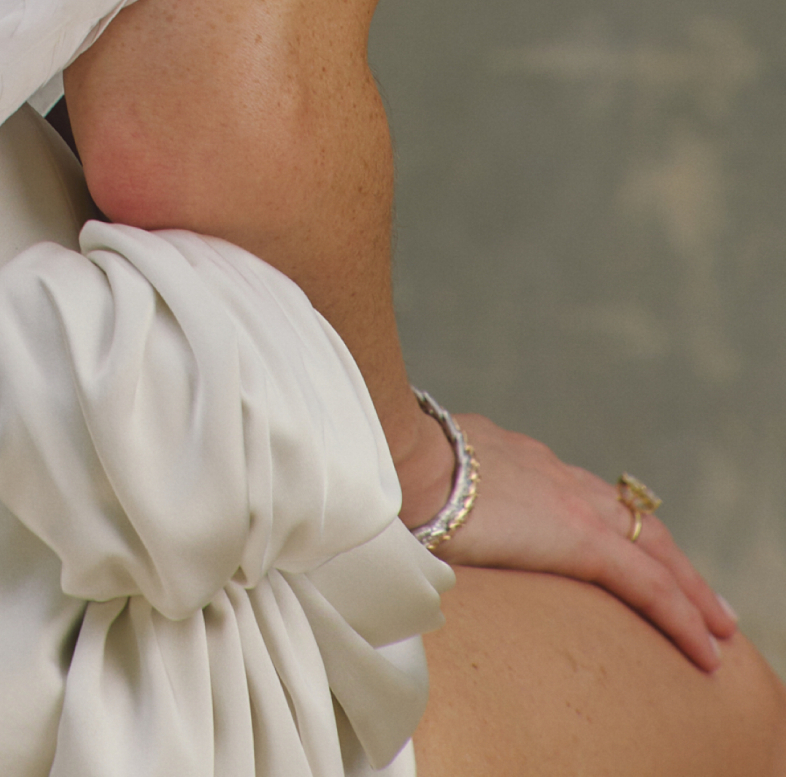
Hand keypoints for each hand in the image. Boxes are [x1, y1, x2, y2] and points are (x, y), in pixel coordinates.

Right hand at [405, 410, 738, 672]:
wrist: (394, 457)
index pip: (572, 490)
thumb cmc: (386, 471)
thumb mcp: (415, 477)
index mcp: (507, 455)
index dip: (604, 520)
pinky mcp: (580, 537)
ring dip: (688, 587)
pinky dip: (682, 613)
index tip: (621, 544)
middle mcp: (547, 469)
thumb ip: (430, 494)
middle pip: (625, 514)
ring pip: (651, 545)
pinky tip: (704, 646)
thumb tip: (410, 520)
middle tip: (698, 593)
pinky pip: (649, 583)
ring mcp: (568, 499)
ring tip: (716, 624)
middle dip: (664, 555)